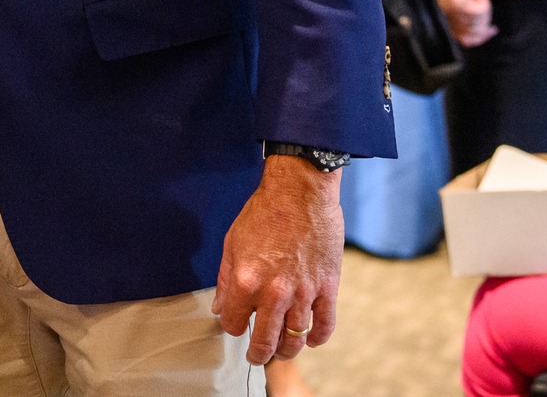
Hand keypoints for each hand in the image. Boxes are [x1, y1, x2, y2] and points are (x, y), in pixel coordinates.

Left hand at [213, 154, 342, 364]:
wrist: (300, 190)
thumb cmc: (263, 212)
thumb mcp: (232, 242)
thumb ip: (224, 278)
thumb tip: (219, 307)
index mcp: (246, 280)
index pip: (232, 323)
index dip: (232, 326)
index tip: (236, 322)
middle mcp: (274, 292)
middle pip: (264, 341)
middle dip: (258, 353)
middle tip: (258, 356)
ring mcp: (303, 292)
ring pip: (294, 338)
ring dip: (287, 349)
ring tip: (282, 349)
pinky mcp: (327, 286)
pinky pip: (324, 325)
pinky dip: (317, 338)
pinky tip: (310, 340)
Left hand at [432, 0, 495, 46]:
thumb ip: (468, 8)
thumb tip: (483, 24)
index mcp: (447, 14)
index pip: (461, 38)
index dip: (478, 39)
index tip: (489, 31)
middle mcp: (449, 15)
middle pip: (470, 36)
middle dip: (484, 32)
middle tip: (492, 26)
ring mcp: (454, 11)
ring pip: (476, 26)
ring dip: (485, 16)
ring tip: (484, 2)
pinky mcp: (460, 3)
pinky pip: (480, 13)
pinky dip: (485, 5)